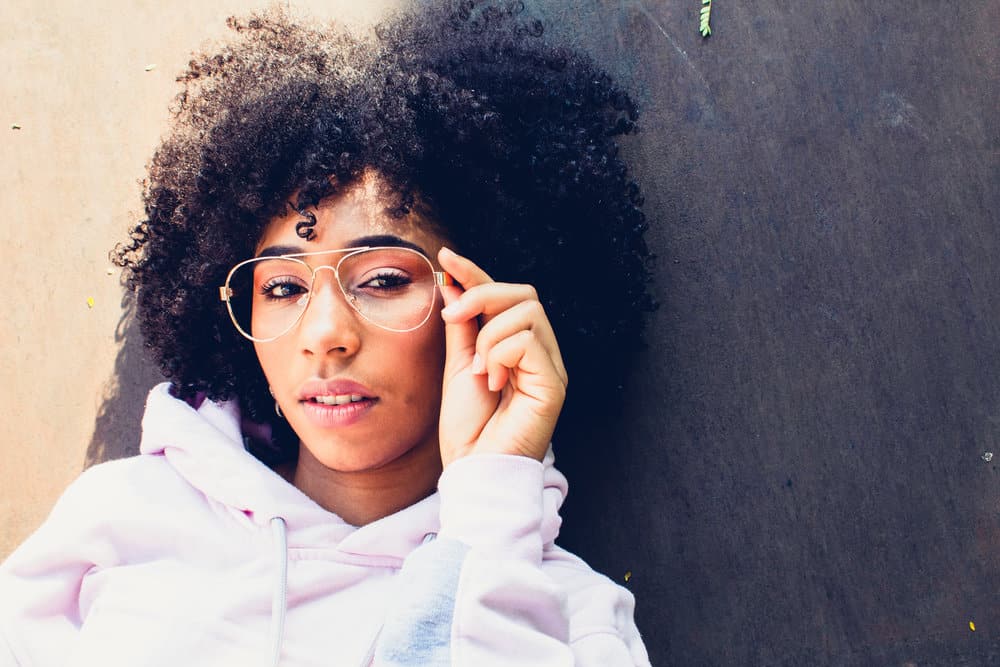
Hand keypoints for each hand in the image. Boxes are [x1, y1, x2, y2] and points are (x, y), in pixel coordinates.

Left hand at [436, 247, 567, 466]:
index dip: (475, 272)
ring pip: (528, 312)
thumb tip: (452, 284)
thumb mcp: (459, 365)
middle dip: (482, 295)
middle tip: (454, 320)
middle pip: (524, 294)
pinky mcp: (554, 383)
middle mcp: (541, 353)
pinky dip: (501, 354)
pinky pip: (529, 340)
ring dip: (490, 335)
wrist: (473, 469)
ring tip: (480, 370)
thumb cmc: (468, 427)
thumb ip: (461, 326)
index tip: (444, 255)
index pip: (505, 295)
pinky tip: (493, 381)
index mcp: (519, 346)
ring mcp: (550, 367)